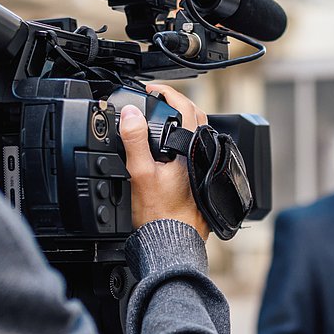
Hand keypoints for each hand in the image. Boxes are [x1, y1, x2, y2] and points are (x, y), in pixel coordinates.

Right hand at [119, 84, 208, 238]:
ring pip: (197, 136)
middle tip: (155, 103)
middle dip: (176, 105)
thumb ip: (135, 140)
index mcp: (192, 149)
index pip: (186, 107)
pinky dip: (183, 143)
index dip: (167, 93)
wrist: (171, 243)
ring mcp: (204, 169)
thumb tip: (130, 113)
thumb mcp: (139, 173)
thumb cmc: (160, 215)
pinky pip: (195, 152)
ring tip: (159, 122)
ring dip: (181, 124)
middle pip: (195, 118)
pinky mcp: (201, 180)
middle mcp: (203, 156)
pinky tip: (169, 151)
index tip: (151, 90)